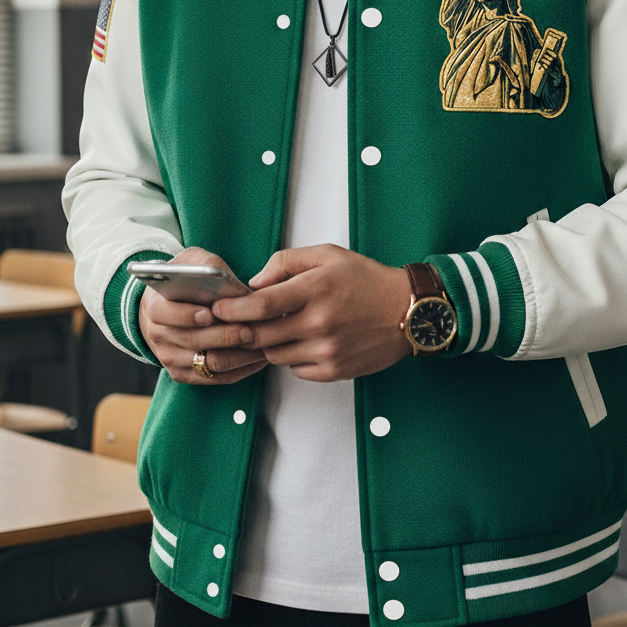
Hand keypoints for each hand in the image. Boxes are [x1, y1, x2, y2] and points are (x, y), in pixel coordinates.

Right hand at [138, 247, 267, 384]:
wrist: (167, 305)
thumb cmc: (185, 280)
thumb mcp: (193, 261)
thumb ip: (210, 267)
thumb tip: (238, 290)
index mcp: (155, 306)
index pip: (166, 314)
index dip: (189, 315)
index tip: (212, 313)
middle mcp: (158, 335)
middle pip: (195, 341)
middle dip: (226, 336)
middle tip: (252, 330)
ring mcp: (170, 357)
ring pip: (209, 363)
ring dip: (239, 356)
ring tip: (263, 344)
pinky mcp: (184, 373)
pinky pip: (215, 378)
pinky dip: (240, 370)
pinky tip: (259, 358)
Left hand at [212, 244, 412, 382]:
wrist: (407, 311)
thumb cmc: (366, 280)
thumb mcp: (328, 255)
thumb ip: (286, 262)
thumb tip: (254, 283)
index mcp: (315, 289)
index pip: (259, 306)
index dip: (232, 309)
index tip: (218, 308)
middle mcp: (319, 322)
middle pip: (260, 335)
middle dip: (243, 329)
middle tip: (237, 322)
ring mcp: (327, 350)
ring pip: (274, 355)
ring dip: (269, 343)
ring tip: (278, 327)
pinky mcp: (334, 370)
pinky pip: (295, 370)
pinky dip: (292, 358)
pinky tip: (303, 341)